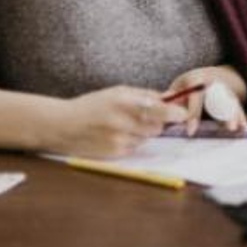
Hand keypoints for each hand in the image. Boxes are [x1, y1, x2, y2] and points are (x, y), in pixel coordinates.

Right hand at [49, 86, 187, 158]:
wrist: (61, 126)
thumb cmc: (92, 105)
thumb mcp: (118, 92)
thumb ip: (144, 95)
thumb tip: (170, 98)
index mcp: (124, 101)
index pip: (158, 109)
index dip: (175, 112)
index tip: (185, 112)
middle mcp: (121, 122)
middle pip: (157, 126)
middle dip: (158, 121)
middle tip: (145, 116)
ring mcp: (117, 140)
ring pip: (147, 137)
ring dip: (144, 131)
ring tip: (125, 124)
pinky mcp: (113, 154)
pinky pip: (135, 147)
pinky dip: (133, 141)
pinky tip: (117, 135)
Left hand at [164, 65, 246, 135]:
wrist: (215, 75)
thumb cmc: (191, 84)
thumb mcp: (179, 86)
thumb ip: (171, 98)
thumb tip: (157, 108)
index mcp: (196, 80)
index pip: (196, 97)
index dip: (194, 114)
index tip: (191, 130)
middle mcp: (213, 83)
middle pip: (218, 98)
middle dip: (221, 113)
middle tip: (226, 127)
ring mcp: (224, 89)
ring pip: (230, 102)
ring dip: (234, 115)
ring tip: (237, 127)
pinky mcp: (233, 97)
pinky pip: (238, 107)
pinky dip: (241, 116)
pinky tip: (244, 126)